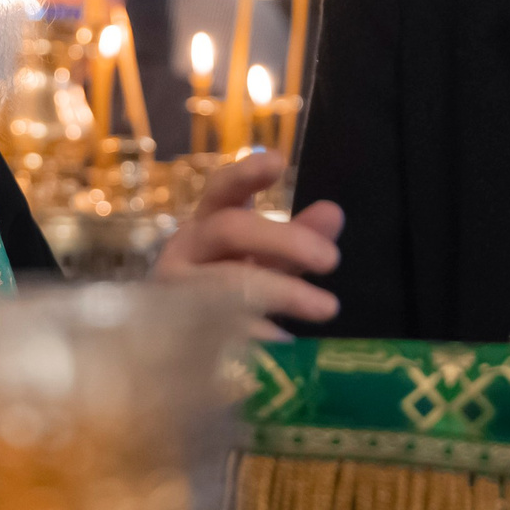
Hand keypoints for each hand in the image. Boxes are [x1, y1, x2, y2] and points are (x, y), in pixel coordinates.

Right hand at [153, 150, 343, 339]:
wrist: (177, 348)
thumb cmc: (227, 294)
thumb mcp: (266, 263)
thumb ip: (296, 240)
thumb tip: (333, 213)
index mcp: (207, 225)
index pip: (222, 190)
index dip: (246, 174)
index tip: (278, 161)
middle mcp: (186, 250)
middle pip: (230, 229)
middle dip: (284, 239)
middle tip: (332, 258)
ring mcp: (177, 291)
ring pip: (228, 281)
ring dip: (283, 291)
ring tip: (327, 306)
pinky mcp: (177, 331)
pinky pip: (222, 327)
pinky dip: (258, 331)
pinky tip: (284, 339)